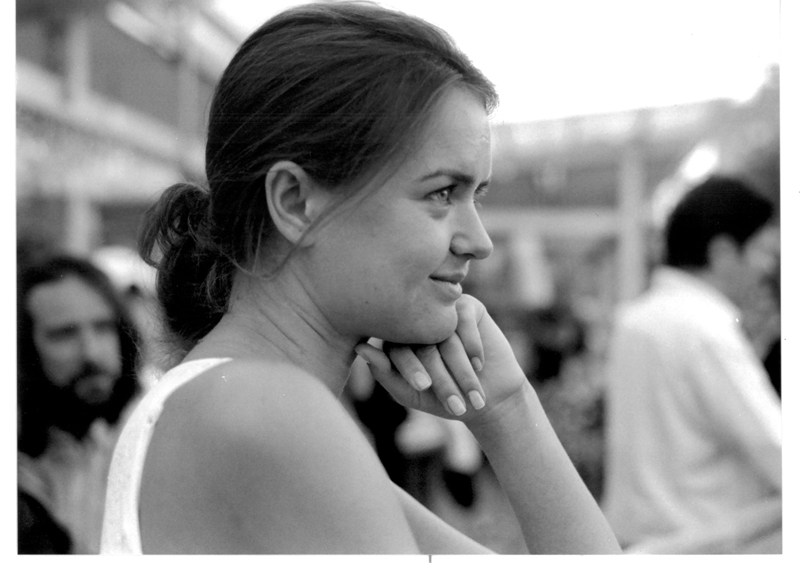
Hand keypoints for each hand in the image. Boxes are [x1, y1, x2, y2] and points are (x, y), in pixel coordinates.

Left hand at [354, 295, 526, 421]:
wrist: (488, 398)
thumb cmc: (442, 399)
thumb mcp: (410, 392)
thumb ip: (384, 373)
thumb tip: (361, 348)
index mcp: (397, 338)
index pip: (397, 348)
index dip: (411, 368)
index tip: (425, 387)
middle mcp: (418, 321)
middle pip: (424, 343)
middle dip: (441, 376)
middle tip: (455, 403)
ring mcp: (442, 312)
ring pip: (446, 334)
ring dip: (461, 368)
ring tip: (473, 395)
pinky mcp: (468, 306)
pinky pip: (464, 320)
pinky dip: (472, 344)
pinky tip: (479, 365)